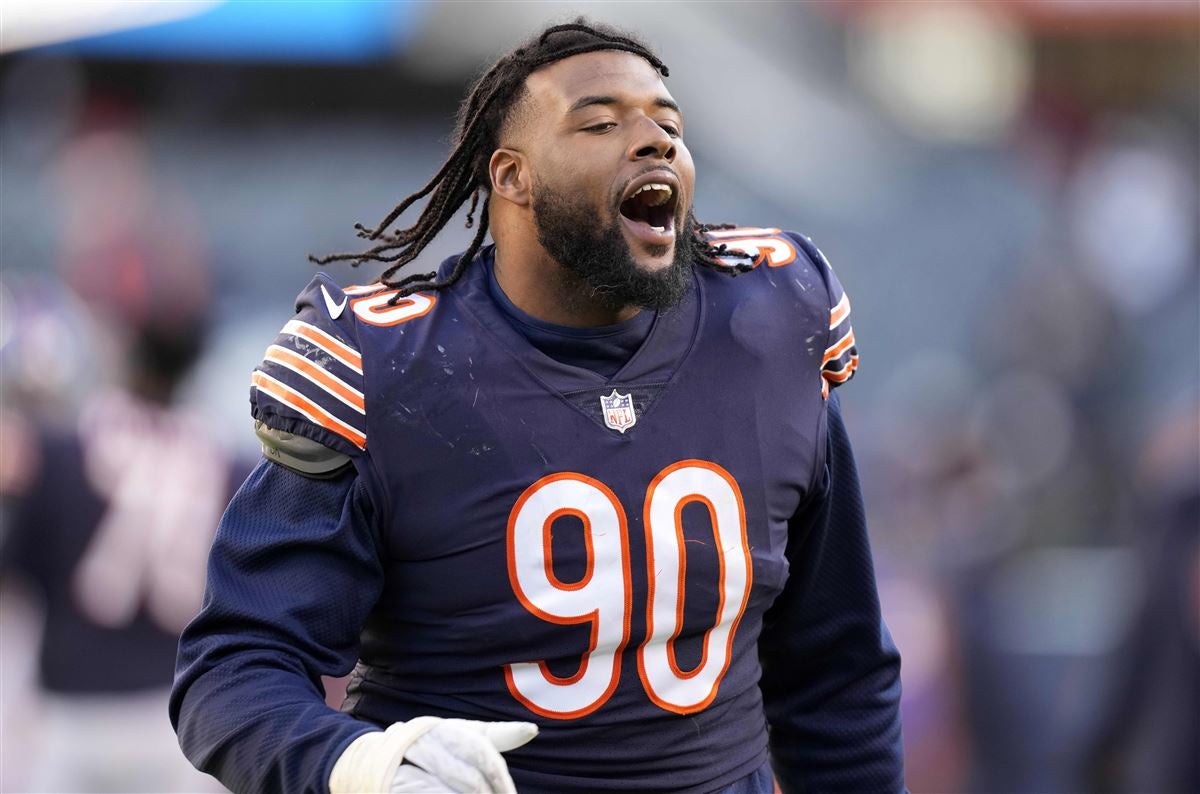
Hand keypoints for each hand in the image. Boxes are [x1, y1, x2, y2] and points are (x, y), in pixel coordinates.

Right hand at [330, 715, 537, 793]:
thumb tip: (532, 730)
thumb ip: (493, 737)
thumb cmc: (424, 749)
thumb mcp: (458, 737)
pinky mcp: (389, 788)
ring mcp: (402, 768)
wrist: (365, 764)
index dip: (498, 776)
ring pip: (445, 790)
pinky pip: (420, 793)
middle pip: (466, 778)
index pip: (479, 750)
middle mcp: (420, 742)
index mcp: (440, 728)